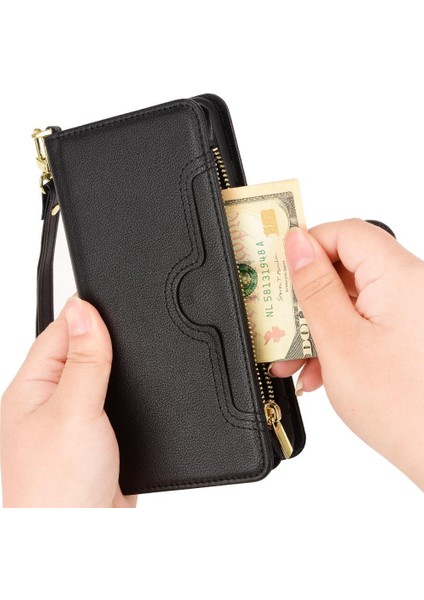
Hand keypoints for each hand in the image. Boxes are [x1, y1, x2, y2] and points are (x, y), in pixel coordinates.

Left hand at [1, 297, 135, 506]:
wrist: (83, 544)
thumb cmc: (57, 489)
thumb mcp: (73, 411)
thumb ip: (83, 361)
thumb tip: (83, 311)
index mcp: (29, 390)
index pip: (58, 333)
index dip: (86, 314)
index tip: (112, 298)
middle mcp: (48, 403)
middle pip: (80, 351)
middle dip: (105, 336)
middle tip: (129, 321)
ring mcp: (74, 422)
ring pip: (102, 376)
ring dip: (119, 365)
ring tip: (134, 350)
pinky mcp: (99, 439)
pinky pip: (115, 403)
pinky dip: (131, 393)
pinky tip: (140, 388)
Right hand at [270, 219, 423, 489]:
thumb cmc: (404, 408)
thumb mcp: (340, 342)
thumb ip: (315, 288)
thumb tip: (297, 244)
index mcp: (398, 276)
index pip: (344, 233)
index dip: (306, 245)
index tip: (276, 268)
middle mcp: (411, 286)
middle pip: (344, 269)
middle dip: (305, 298)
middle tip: (278, 322)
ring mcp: (411, 311)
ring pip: (351, 300)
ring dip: (317, 326)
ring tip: (295, 361)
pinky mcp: (410, 334)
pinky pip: (366, 322)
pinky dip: (339, 341)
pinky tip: (319, 371)